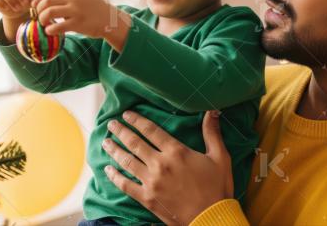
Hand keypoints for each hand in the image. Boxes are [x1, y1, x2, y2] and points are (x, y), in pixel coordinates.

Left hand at [31, 0, 130, 49]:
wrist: (110, 20)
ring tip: (43, 24)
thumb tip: (46, 2)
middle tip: (38, 16)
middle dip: (38, 9)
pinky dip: (50, 29)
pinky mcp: (78, 23)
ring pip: (49, 12)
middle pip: (47, 1)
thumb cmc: (93, 10)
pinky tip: (50, 31)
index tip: (34, 5)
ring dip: (42, 19)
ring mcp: (76, 11)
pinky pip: (58, 26)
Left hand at [102, 110, 232, 224]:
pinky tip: (107, 169)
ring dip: (114, 150)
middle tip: (111, 124)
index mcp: (176, 151)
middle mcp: (160, 163)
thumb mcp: (220, 157)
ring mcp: (151, 181)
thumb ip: (212, 133)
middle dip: (121, 131)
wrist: (211, 218)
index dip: (137, 120)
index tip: (127, 114)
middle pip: (134, 143)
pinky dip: (114, 176)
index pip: (151, 130)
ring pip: (127, 161)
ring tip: (106, 142)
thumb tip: (212, 111)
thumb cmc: (217, 188)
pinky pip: (125, 184)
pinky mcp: (147, 198)